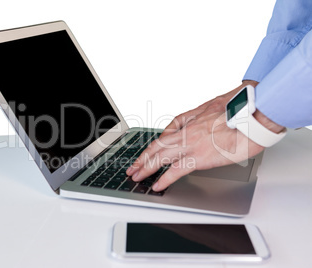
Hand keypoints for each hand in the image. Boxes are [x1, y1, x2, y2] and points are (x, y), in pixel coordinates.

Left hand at [126, 81, 280, 191]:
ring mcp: (190, 145)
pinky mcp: (199, 158)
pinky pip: (176, 171)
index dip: (152, 147)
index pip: (163, 135)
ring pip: (160, 158)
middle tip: (132, 168)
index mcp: (188, 119)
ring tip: (136, 176)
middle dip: (142, 159)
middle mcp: (185, 132)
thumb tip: (191, 124)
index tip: (146, 154)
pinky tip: (157, 185)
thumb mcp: (212, 106)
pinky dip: (164, 179)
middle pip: (156, 147)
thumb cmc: (237, 109)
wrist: (252, 116)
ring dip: (145, 168)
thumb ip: (197, 117)